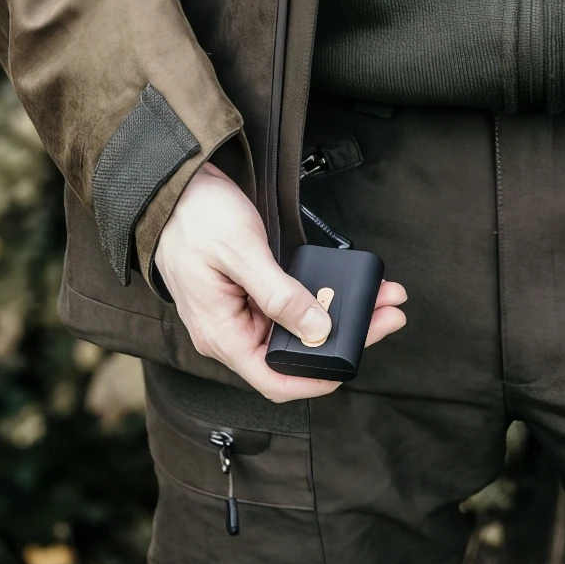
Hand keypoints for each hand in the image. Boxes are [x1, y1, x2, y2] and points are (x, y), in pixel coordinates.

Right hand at [153, 161, 407, 401]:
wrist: (176, 183)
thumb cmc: (196, 217)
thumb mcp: (241, 253)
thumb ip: (280, 295)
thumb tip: (318, 330)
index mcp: (221, 334)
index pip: (273, 380)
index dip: (316, 379)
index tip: (354, 362)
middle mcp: (232, 331)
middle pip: (296, 353)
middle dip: (345, 338)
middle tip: (388, 314)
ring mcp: (244, 313)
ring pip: (301, 329)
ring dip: (342, 315)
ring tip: (381, 296)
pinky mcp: (255, 294)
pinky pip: (295, 306)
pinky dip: (324, 297)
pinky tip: (351, 286)